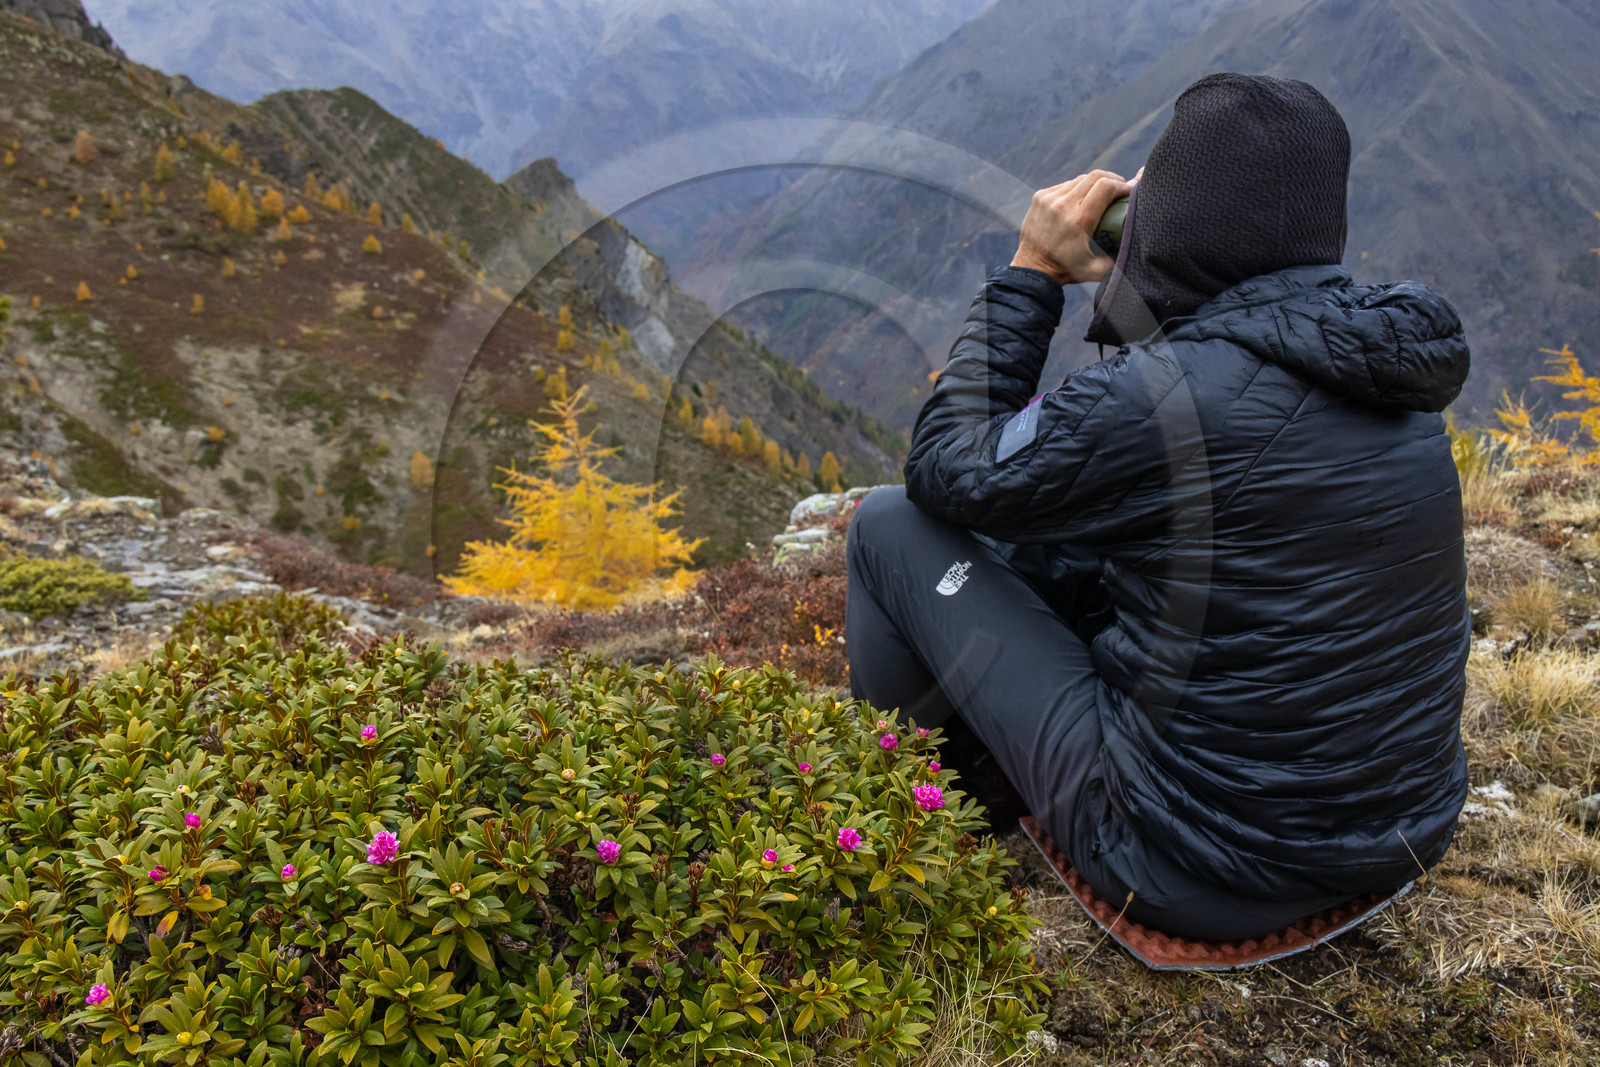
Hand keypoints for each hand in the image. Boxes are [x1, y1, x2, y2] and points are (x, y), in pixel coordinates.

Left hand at [1011, 167, 1139, 285]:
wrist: (1032, 269)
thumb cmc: (1066, 271)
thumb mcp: (1097, 269)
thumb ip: (1119, 255)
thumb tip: (1136, 237)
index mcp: (1080, 219)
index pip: (1106, 186)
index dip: (1122, 185)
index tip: (1129, 191)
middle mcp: (1064, 204)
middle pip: (1095, 176)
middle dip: (1112, 179)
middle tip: (1120, 188)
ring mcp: (1050, 198)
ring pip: (1080, 179)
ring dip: (1094, 183)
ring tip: (1102, 194)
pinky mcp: (1040, 197)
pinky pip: (1065, 185)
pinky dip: (1077, 188)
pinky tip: (1081, 199)